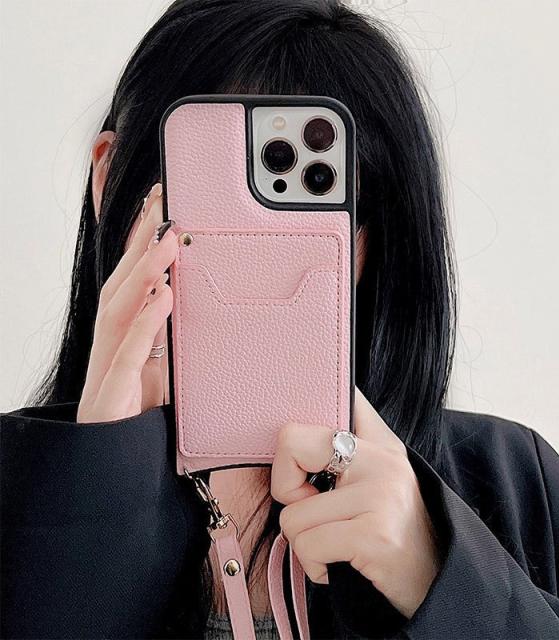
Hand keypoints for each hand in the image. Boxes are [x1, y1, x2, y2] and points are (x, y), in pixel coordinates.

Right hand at [77, 183, 176, 422]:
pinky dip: (147, 321)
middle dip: (140, 241)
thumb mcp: (161, 365)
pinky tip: (165, 296)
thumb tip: (181, 296)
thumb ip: (166, 333)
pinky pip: (130, 353)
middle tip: (163, 204)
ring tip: (168, 241)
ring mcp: (107, 366)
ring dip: (145, 272)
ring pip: (120, 309)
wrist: (115, 461)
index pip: (130, 278)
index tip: (161, 205)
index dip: (141, 240)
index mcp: (121, 333)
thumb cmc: (137, 411)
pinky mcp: (111, 394)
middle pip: (122, 282)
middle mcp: (110, 342)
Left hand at [271, 387, 440, 618]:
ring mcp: (381, 495)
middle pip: (291, 442)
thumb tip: (293, 433)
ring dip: (305, 541)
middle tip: (314, 509)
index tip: (306, 447)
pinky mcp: (374, 535)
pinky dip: (314, 565)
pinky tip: (342, 565)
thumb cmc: (390, 534)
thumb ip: (345, 453)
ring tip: (338, 545)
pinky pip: (307, 545)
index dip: (307, 418)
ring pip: (292, 514)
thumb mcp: (377, 482)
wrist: (435, 587)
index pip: (341, 396)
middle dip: (286, 489)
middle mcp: (384, 460)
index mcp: (382, 442)